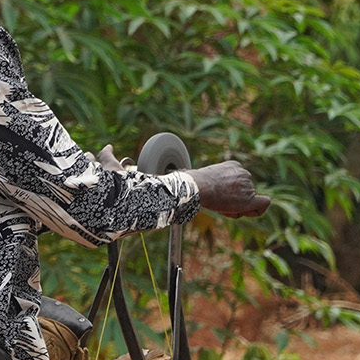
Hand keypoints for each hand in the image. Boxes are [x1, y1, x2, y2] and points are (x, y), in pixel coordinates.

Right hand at [99, 145, 269, 218]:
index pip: (228, 186)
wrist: (184, 191)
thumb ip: (122, 162)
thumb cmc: (168, 186)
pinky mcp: (247, 194)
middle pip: (239, 194)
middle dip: (230, 205)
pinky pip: (258, 205)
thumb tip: (101, 149)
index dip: (222, 199)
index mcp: (220, 169)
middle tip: (214, 205)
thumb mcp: (149, 176)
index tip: (212, 202)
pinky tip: (246, 209)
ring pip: (246, 203)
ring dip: (235, 210)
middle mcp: (235, 171)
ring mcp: (243, 182)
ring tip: (220, 207)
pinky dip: (255, 209)